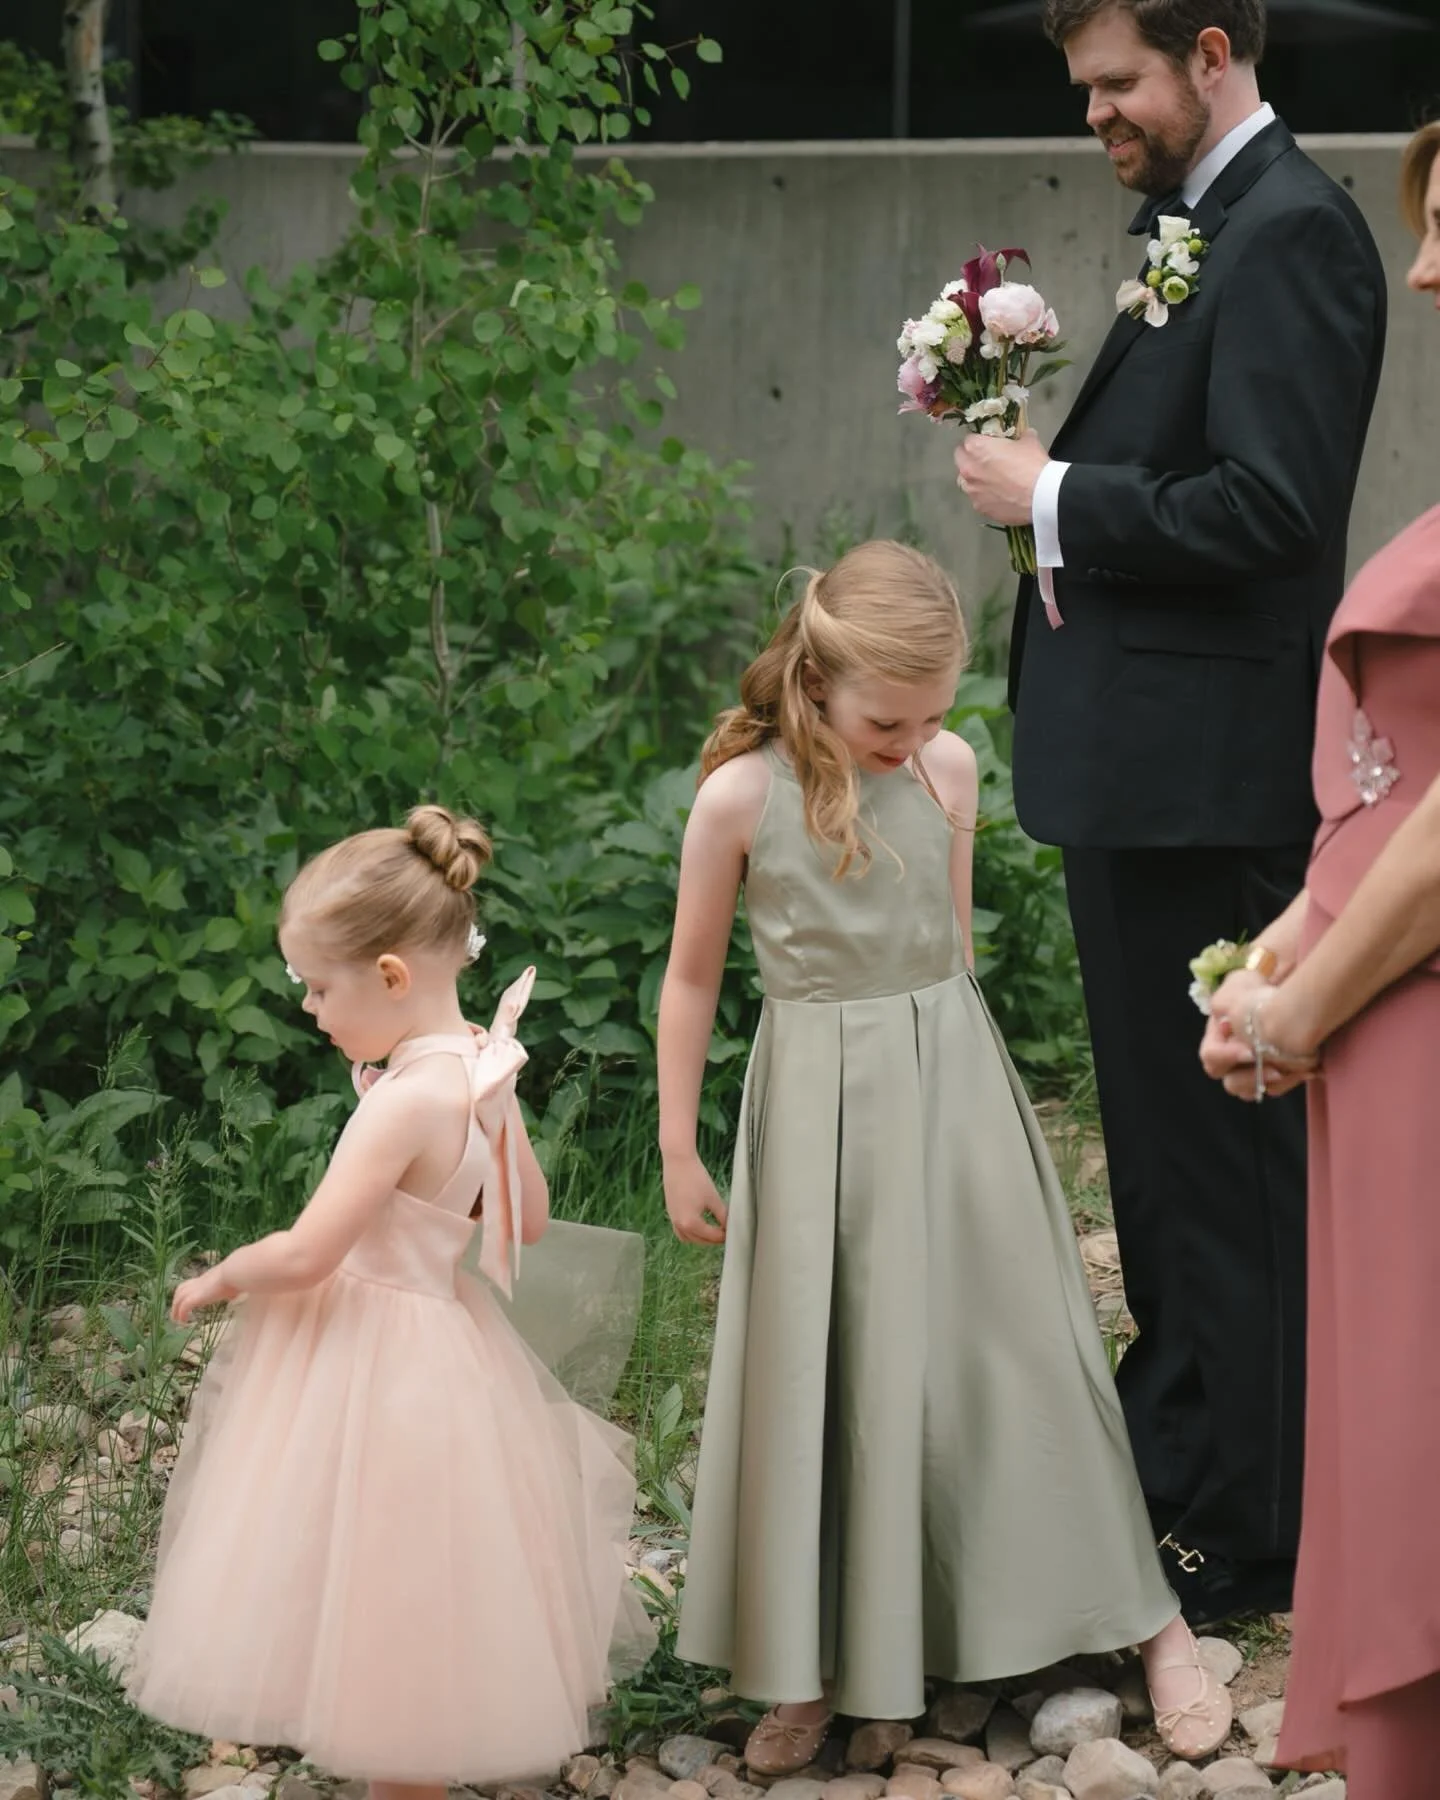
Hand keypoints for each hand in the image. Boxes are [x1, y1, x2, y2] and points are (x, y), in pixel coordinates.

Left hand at [171, 1265, 238, 1323]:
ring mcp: (196, 1289)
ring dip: (176, 1309)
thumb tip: (235, 1296)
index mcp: (208, 1278)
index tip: (189, 1301)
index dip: (189, 1292)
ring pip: (179, 1297)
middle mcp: (199, 1282)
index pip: (193, 1283)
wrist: (234, 1272)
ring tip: (177, 1320)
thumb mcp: (234, 1284)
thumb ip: (232, 1290)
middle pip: (181, 1289)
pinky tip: (184, 1321)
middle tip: (176, 1312)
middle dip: (177, 1300)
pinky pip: (184, 1307)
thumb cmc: (238, 1277)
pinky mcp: (196, 1297)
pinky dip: (181, 1314)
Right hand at [663, 1152, 728, 1245]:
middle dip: (714, 1239)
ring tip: (714, 1231)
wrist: (678, 1162)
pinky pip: (681, 1230)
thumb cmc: (696, 1178)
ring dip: (701, 1238)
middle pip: (700, 1241)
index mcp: (691, 1223)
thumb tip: (730, 1226)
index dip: (725, 1235)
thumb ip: (723, 1215)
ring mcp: (673, 1219)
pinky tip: (700, 1225)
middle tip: (726, 1233)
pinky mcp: (671, 1212)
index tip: (734, 1232)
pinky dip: (691, 1232)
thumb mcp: (713, 1198)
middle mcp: (680, 1225)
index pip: (712, 1237)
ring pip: (689, 1238)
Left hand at [954, 429, 1049, 525]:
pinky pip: (978, 500)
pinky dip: (985, 497)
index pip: (968, 440)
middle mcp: (968, 469)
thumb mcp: (1029, 442)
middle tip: (986, 460)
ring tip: (991, 480)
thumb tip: (1024, 436)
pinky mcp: (980, 508)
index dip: (979, 441)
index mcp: (976, 448)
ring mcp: (972, 491)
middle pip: (960, 460)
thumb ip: (1021, 437)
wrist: (1040, 496)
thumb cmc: (1032, 465)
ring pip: (965, 482)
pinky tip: (998, 497)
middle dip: (970, 458)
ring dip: (974, 479)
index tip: (988, 444)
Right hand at [1201, 974, 1320, 1103]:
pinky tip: (1306, 1070)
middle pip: (1230, 1083)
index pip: (1211, 1057)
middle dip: (1252, 1077)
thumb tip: (1227, 1022)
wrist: (1281, 995)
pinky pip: (1275, 1089)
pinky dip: (1289, 1082)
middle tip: (1275, 1070)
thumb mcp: (1236, 985)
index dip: (1227, 1057)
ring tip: (1290, 1072)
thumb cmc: (1256, 989)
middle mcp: (1229, 1060)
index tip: (1250, 1051)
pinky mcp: (1270, 1077)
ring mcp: (1249, 1071)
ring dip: (1270, 1083)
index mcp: (1216, 1040)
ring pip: (1251, 1092)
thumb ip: (1224, 1001)